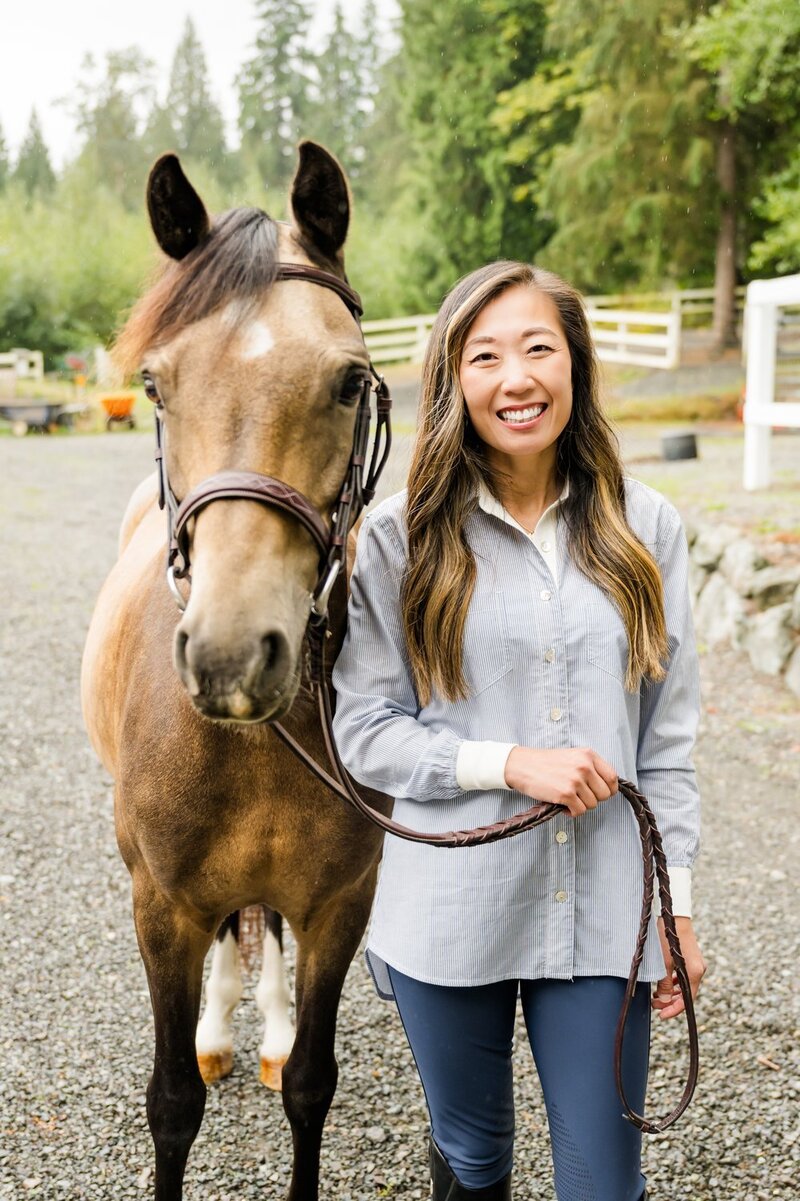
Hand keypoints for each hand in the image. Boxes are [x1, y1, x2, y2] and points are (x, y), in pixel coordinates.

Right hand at [503, 746, 618, 816]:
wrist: (522, 765)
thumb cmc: (546, 763)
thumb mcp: (572, 756)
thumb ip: (591, 767)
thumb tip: (607, 787)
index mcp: (588, 755)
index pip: (613, 778)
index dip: (608, 789)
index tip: (598, 792)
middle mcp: (585, 766)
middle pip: (605, 794)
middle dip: (593, 799)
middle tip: (579, 796)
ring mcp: (575, 780)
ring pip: (592, 805)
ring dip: (581, 806)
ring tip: (568, 799)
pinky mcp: (565, 794)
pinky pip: (580, 811)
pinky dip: (572, 812)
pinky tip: (563, 805)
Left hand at [652, 917, 705, 1019]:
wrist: (674, 914)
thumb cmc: (668, 936)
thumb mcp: (663, 962)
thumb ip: (664, 983)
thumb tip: (664, 1001)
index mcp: (695, 973)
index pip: (687, 1000)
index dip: (674, 1009)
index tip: (661, 1015)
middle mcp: (698, 969)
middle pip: (686, 993)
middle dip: (671, 1001)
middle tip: (655, 1004)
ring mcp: (695, 963)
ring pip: (684, 985)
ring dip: (671, 992)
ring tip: (656, 995)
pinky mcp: (690, 957)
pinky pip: (684, 975)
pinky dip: (674, 981)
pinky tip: (663, 981)